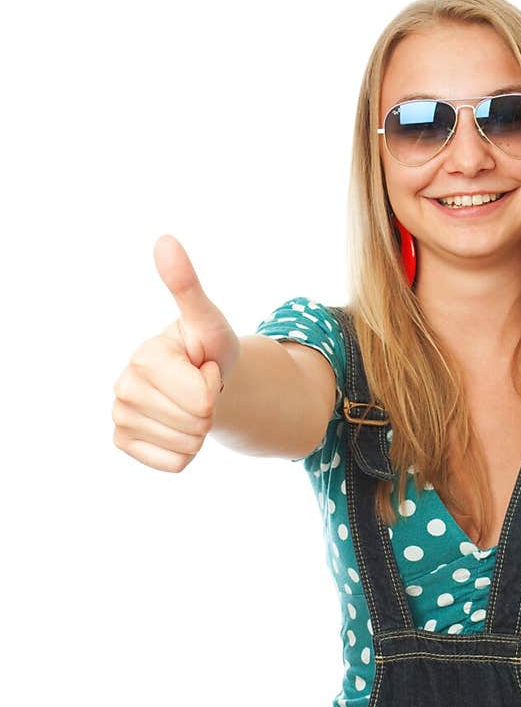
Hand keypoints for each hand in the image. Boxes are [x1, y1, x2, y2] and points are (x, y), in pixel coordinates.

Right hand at [112, 235, 240, 472]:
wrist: (204, 380)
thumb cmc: (209, 349)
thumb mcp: (209, 320)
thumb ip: (187, 286)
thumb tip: (165, 241)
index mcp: (143, 358)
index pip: (202, 399)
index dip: (215, 386)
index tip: (204, 368)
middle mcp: (122, 388)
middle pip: (196, 424)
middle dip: (209, 408)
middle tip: (199, 387)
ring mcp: (120, 417)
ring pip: (187, 447)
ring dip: (200, 430)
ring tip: (190, 404)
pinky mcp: (124, 442)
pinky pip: (174, 464)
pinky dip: (187, 452)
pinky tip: (179, 426)